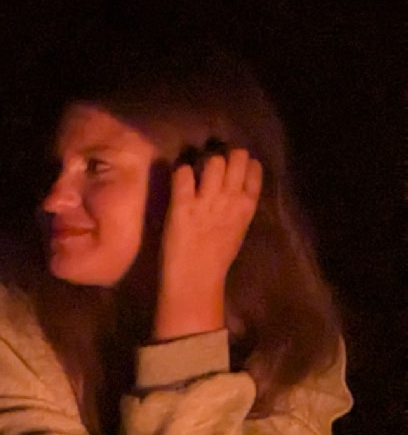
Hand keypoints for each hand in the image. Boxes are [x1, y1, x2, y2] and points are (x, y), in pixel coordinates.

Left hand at [153, 146, 261, 340]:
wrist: (196, 278)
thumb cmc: (216, 258)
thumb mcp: (238, 229)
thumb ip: (239, 207)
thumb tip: (234, 189)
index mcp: (247, 205)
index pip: (254, 169)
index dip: (244, 162)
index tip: (235, 165)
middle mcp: (230, 198)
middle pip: (235, 157)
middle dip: (225, 156)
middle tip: (214, 165)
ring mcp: (206, 200)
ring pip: (212, 161)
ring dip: (204, 162)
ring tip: (197, 173)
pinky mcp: (181, 205)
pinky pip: (182, 174)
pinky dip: (181, 172)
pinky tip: (180, 180)